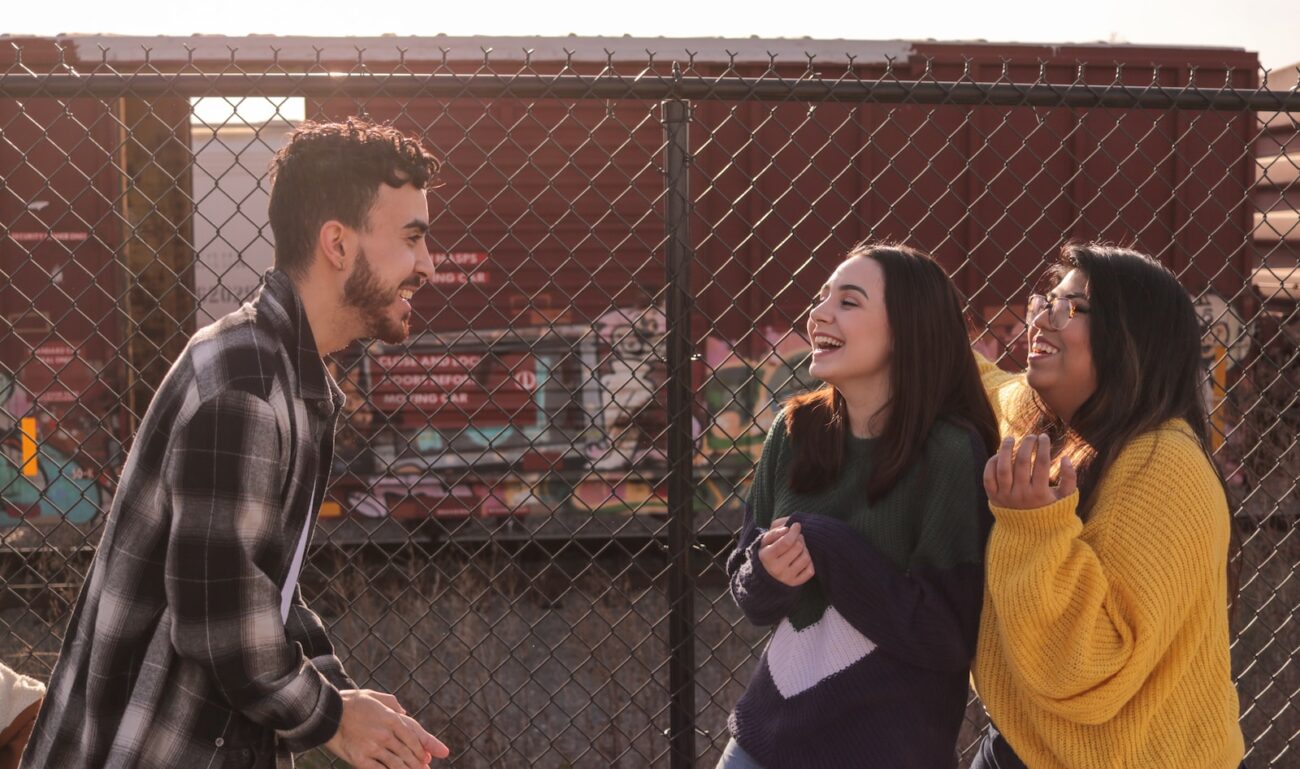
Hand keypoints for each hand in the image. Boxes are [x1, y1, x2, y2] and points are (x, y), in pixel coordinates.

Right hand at [325, 689, 450, 767]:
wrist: (326, 713)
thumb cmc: (351, 703)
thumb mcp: (375, 696)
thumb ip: (392, 703)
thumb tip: (404, 712)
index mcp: (392, 718)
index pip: (414, 737)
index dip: (424, 749)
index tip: (428, 758)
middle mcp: (386, 735)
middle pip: (408, 754)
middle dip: (418, 764)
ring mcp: (373, 748)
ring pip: (397, 765)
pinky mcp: (360, 759)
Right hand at [758, 521, 814, 586]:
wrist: (767, 571)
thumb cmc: (769, 549)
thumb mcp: (767, 537)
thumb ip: (776, 529)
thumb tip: (788, 529)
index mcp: (766, 556)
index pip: (786, 542)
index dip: (794, 531)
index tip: (797, 525)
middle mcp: (776, 569)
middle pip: (798, 547)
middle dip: (799, 539)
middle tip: (797, 538)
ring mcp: (786, 578)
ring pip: (806, 558)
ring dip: (804, 550)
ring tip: (798, 549)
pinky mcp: (795, 583)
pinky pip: (810, 570)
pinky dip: (809, 563)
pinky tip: (801, 559)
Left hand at [984, 434, 1076, 509]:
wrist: (1027, 533)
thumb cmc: (1048, 510)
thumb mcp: (1064, 499)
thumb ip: (1070, 479)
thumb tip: (1066, 458)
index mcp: (1040, 494)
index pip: (1042, 464)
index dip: (1044, 447)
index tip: (1044, 436)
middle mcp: (1022, 494)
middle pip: (1022, 462)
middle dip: (1027, 445)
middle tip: (1031, 436)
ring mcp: (1006, 496)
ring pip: (1003, 467)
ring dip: (1006, 449)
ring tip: (1010, 438)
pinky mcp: (993, 497)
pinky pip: (988, 477)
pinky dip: (991, 463)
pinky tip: (999, 454)